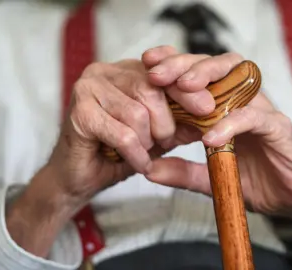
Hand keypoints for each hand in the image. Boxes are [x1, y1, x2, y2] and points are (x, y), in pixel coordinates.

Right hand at [6, 46, 223, 255]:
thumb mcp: (157, 134)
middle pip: (151, 89)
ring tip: (144, 153)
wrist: (80, 178)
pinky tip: (137, 163)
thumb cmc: (117, 152)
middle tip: (165, 142)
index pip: (162, 70)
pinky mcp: (79, 112)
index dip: (187, 89)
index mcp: (124, 70)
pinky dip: (135, 154)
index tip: (208, 108)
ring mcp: (88, 88)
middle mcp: (104, 72)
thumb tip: (212, 113)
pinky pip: (123, 134)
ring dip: (148, 141)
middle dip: (166, 123)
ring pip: (138, 113)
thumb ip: (180, 120)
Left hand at [143, 47, 291, 236]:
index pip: (199, 76)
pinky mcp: (277, 127)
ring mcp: (261, 111)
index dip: (173, 67)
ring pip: (236, 78)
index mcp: (225, 108)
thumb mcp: (213, 178)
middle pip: (214, 66)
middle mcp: (242, 103)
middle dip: (183, 64)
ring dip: (207, 78)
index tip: (146, 67)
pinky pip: (253, 117)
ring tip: (181, 88)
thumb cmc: (260, 182)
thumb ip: (183, 172)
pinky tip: (210, 137)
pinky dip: (230, 124)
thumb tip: (148, 169)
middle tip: (156, 73)